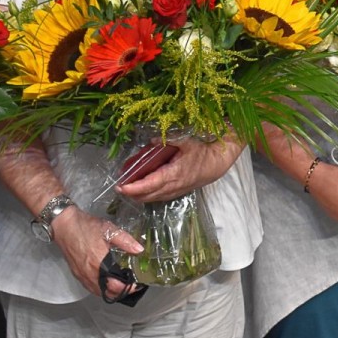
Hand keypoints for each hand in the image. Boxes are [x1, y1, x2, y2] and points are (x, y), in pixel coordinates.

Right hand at [49, 207, 144, 300]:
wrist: (64, 225)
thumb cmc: (86, 226)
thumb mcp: (109, 230)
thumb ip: (126, 241)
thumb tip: (139, 249)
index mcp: (99, 263)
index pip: (115, 285)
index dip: (128, 288)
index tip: (137, 285)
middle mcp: (89, 273)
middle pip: (107, 292)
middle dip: (121, 292)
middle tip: (132, 286)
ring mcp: (81, 274)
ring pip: (98, 292)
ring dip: (111, 292)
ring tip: (122, 286)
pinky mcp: (76, 273)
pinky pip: (90, 287)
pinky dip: (100, 289)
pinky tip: (106, 283)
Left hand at [118, 135, 245, 202]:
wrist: (217, 162)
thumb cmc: (202, 151)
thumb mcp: (186, 140)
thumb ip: (168, 140)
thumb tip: (152, 139)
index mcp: (174, 174)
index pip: (149, 185)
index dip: (133, 188)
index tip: (120, 186)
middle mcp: (173, 186)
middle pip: (147, 195)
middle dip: (132, 194)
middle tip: (119, 187)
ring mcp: (176, 191)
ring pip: (153, 198)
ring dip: (139, 196)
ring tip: (127, 188)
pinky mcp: (178, 192)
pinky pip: (159, 197)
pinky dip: (148, 195)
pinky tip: (143, 189)